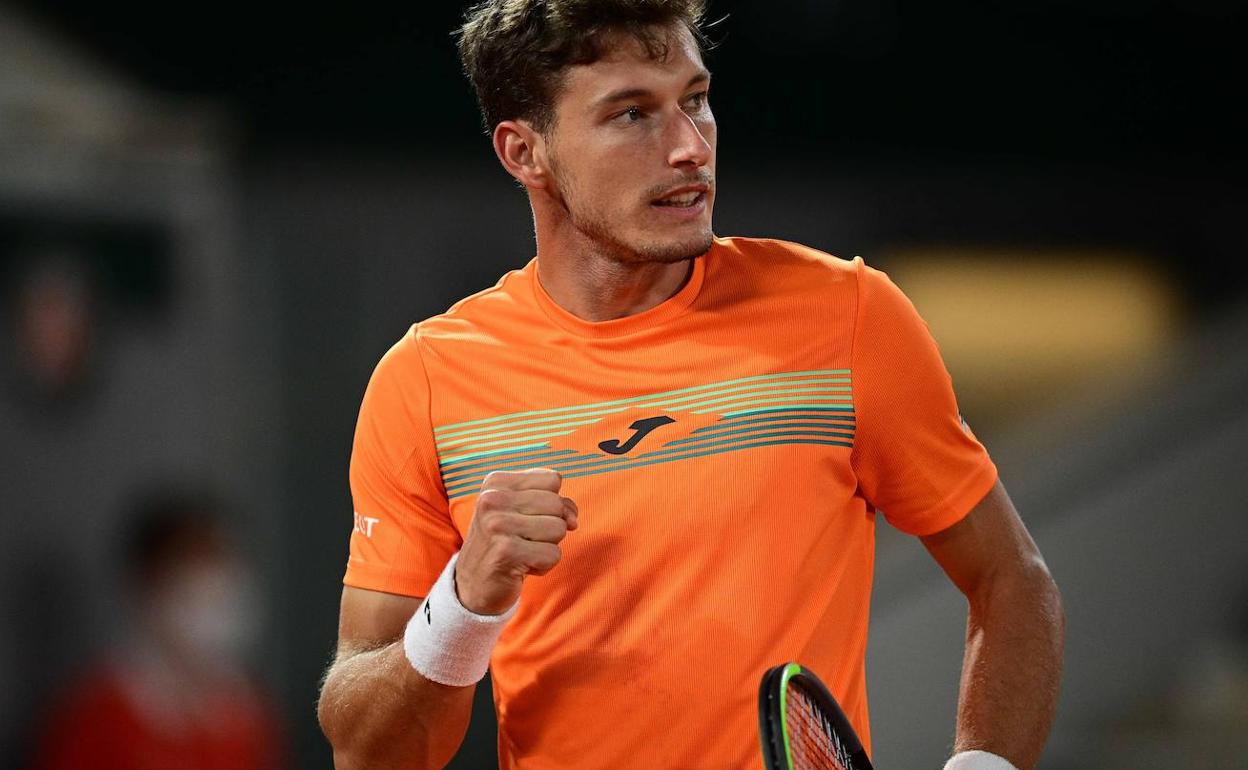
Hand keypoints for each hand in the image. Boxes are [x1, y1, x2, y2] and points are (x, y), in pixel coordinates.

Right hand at [455, 469, 578, 614]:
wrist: (474, 584)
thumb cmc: (505, 542)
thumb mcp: (523, 512)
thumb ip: (555, 503)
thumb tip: (573, 520)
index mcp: (496, 482)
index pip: (552, 479)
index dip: (552, 502)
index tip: (530, 517)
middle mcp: (492, 499)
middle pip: (557, 504)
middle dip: (550, 526)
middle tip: (525, 538)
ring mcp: (497, 525)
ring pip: (558, 529)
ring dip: (547, 546)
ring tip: (523, 551)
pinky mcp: (506, 552)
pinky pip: (553, 554)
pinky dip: (544, 565)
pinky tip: (521, 566)